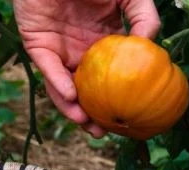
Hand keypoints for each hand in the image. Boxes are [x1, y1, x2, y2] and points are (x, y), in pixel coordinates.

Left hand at [14, 0, 158, 136]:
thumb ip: (144, 17)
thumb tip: (151, 45)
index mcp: (102, 43)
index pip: (109, 79)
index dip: (116, 99)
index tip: (128, 119)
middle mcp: (80, 50)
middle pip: (86, 90)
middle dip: (92, 114)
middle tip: (104, 133)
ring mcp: (58, 48)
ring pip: (64, 87)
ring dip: (72, 108)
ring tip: (86, 123)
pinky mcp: (37, 43)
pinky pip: (48, 69)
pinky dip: (58, 83)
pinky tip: (72, 97)